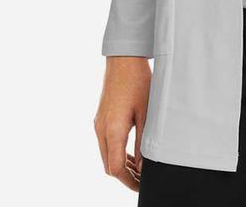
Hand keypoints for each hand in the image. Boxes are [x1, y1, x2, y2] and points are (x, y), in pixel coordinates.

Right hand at [94, 56, 151, 189]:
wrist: (123, 59)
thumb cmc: (138, 82)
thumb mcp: (146, 113)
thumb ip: (144, 142)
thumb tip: (144, 166)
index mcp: (112, 130)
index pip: (116, 169)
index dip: (129, 181)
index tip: (142, 186)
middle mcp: (101, 129)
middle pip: (109, 165)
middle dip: (125, 176)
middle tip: (143, 180)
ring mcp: (99, 124)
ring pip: (106, 155)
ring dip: (120, 165)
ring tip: (139, 170)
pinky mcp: (101, 118)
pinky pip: (106, 143)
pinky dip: (117, 153)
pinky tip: (131, 153)